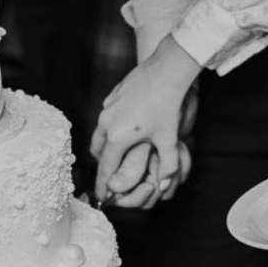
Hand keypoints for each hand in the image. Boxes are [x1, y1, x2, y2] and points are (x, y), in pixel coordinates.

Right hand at [101, 82, 198, 209]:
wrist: (167, 70)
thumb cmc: (169, 105)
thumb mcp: (169, 139)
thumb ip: (167, 165)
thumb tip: (163, 186)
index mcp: (118, 137)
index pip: (106, 168)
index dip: (103, 184)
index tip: (102, 196)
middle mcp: (107, 122)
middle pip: (98, 151)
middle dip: (103, 164)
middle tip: (111, 174)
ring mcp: (108, 106)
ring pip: (100, 132)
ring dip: (106, 145)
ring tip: (118, 151)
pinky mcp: (113, 95)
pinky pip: (107, 116)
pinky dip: (111, 126)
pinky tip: (127, 125)